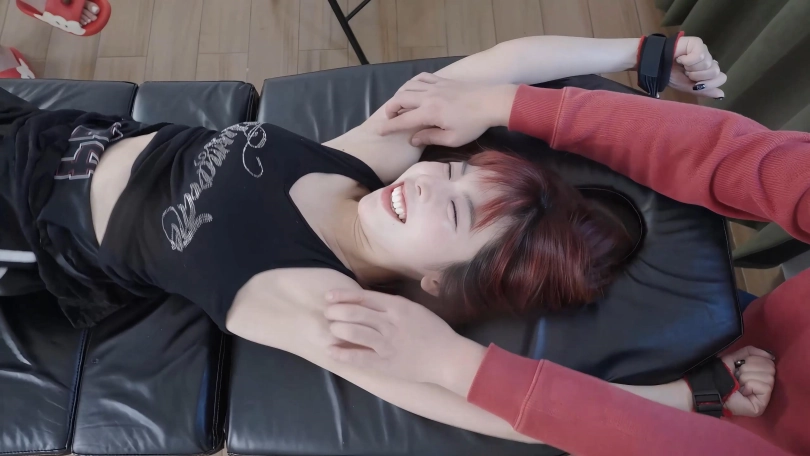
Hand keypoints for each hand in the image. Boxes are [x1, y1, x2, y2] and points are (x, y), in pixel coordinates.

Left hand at [323, 288, 485, 391]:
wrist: (448, 358)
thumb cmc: (433, 331)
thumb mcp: (415, 309)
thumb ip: (392, 305)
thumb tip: (367, 300)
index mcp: (397, 307)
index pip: (363, 297)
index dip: (343, 296)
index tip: (329, 297)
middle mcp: (389, 323)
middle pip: (355, 313)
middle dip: (336, 312)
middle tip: (328, 314)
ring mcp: (386, 344)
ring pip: (354, 332)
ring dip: (338, 329)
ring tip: (331, 328)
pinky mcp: (385, 363)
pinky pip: (359, 358)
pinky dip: (342, 354)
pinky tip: (331, 351)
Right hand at [379, 73, 517, 147]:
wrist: (492, 102)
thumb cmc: (474, 124)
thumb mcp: (453, 138)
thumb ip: (430, 138)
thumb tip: (413, 139)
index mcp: (429, 113)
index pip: (403, 120)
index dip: (389, 127)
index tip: (380, 132)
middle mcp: (428, 97)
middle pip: (400, 99)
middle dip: (390, 109)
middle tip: (389, 119)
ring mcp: (435, 86)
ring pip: (408, 86)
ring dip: (399, 95)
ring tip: (399, 105)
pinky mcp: (442, 80)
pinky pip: (421, 77)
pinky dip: (412, 83)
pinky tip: (413, 89)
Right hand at [670, 36, 725, 98]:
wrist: (657, 66)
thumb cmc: (672, 76)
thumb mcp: (688, 88)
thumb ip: (705, 91)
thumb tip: (722, 95)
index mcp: (708, 71)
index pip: (721, 77)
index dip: (709, 83)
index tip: (694, 84)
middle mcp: (708, 60)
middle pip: (716, 72)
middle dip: (698, 76)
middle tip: (686, 73)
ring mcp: (704, 50)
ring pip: (707, 64)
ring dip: (691, 69)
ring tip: (682, 66)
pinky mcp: (698, 43)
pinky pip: (700, 56)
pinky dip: (688, 61)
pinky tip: (680, 58)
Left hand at [721, 346, 775, 416]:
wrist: (711, 388)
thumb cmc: (722, 374)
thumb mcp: (735, 358)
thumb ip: (750, 352)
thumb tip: (770, 355)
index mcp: (759, 374)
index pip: (769, 361)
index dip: (753, 360)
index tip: (741, 366)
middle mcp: (765, 385)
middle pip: (770, 367)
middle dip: (749, 368)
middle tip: (738, 376)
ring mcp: (764, 397)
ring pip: (768, 377)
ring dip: (747, 377)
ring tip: (739, 384)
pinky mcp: (762, 405)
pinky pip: (765, 387)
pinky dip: (750, 385)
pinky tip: (743, 391)